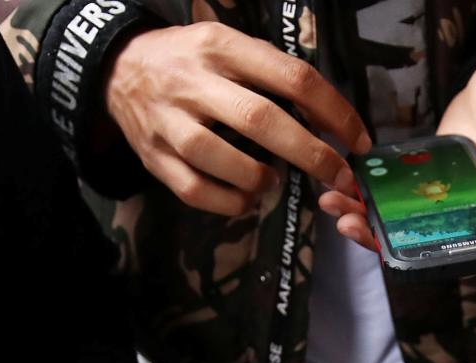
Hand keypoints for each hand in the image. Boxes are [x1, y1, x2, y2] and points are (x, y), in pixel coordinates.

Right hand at [105, 22, 371, 214]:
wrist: (117, 69)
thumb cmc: (193, 64)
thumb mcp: (231, 48)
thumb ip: (276, 78)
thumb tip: (333, 123)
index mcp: (222, 47)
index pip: (291, 77)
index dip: (333, 112)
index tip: (358, 141)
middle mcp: (194, 82)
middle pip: (261, 121)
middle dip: (311, 154)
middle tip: (340, 177)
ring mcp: (170, 122)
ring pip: (224, 160)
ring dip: (261, 179)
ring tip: (272, 181)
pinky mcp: (154, 158)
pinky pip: (197, 192)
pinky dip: (230, 202)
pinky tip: (245, 198)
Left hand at [322, 50, 475, 248]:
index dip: (447, 251)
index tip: (410, 250)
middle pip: (432, 239)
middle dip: (388, 239)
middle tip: (351, 226)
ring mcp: (448, 196)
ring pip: (407, 224)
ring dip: (368, 221)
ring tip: (333, 206)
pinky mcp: (427, 182)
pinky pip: (397, 200)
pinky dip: (369, 198)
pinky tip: (340, 188)